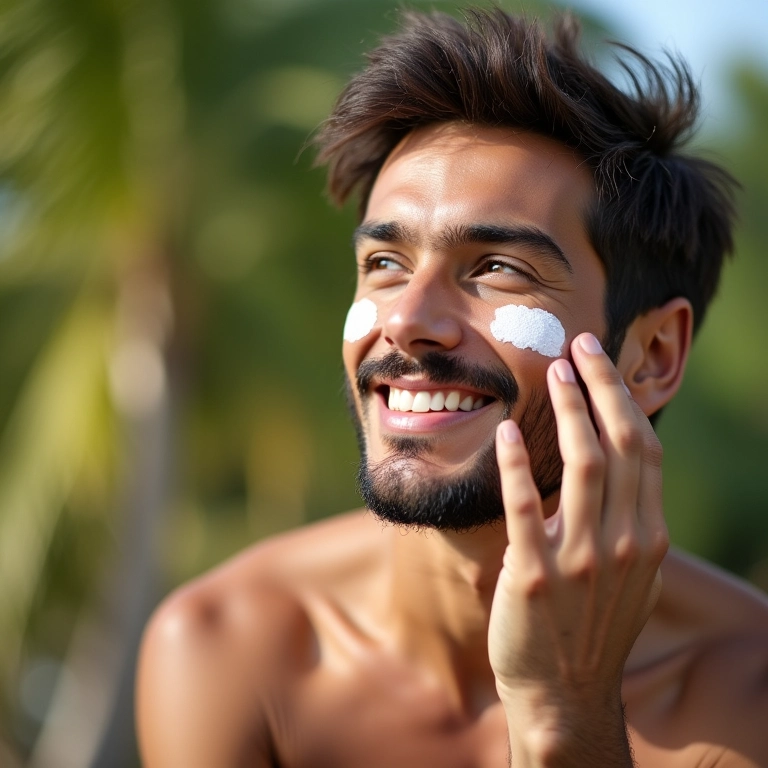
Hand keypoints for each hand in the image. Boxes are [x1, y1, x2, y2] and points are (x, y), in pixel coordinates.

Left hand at [487, 332, 668, 763]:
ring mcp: (580, 560)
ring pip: (583, 465)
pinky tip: (506, 434)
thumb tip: (608, 462)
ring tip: (551, 374)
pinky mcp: (532, 574)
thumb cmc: (591, 624)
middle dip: (600, 387)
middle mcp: (623, 543)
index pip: (644, 450)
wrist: (565, 692)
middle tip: (578, 348)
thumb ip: (623, 520)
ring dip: (567, 411)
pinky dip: (516, 465)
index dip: (622, 399)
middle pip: (620, 445)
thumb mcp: (627, 573)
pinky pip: (525, 507)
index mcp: (647, 536)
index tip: (599, 363)